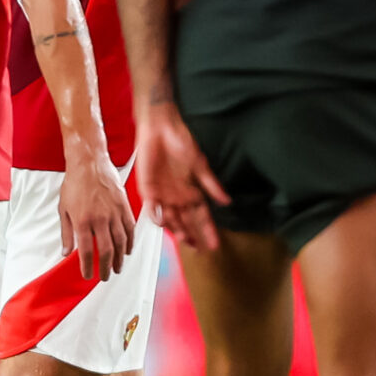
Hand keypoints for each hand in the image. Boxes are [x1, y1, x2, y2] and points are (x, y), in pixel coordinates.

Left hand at [57, 156, 134, 281]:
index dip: (88, 267)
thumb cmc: (74, 184)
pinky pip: (130, 229)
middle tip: (104, 277)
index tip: (88, 275)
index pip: (86, 251)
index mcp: (82, 221)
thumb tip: (65, 252)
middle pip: (106, 251)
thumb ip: (66, 232)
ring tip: (116, 268)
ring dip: (119, 258)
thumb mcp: (63, 209)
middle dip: (105, 267)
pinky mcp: (124, 206)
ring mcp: (114, 213)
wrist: (89, 163)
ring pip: (120, 242)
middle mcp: (99, 219)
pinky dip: (130, 242)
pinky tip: (127, 251)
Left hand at [138, 101, 227, 251]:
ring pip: (170, 219)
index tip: (214, 244)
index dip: (207, 230)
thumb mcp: (200, 165)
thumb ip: (211, 184)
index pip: (201, 216)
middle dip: (192, 235)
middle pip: (185, 222)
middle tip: (198, 248)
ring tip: (184, 239)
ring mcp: (162, 194)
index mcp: (191, 191)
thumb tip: (227, 201)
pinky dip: (157, 216)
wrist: (161, 127)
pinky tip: (164, 223)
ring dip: (176, 230)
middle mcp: (177, 196)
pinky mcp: (148, 188)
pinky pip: (151, 207)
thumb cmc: (181, 142)